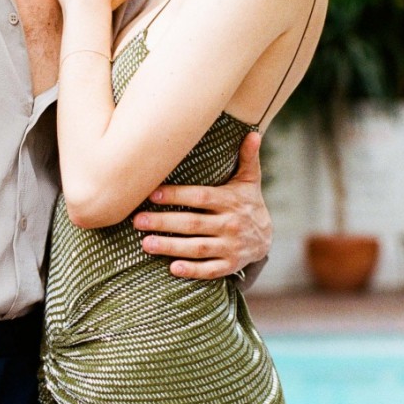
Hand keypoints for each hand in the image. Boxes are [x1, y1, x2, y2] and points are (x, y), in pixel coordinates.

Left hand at [134, 132, 271, 277]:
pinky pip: (210, 270)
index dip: (176, 196)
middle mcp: (230, 224)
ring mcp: (231, 246)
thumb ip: (247, 158)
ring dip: (171, 247)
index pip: (200, 197)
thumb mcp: (249, 181)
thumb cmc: (247, 204)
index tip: (152, 194)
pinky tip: (172, 268)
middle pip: (193, 224)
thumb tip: (253, 133)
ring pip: (197, 248)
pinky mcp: (230, 265)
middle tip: (137, 221)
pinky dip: (193, 270)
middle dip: (164, 222)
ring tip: (145, 243)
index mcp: (230, 201)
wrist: (266, 238)